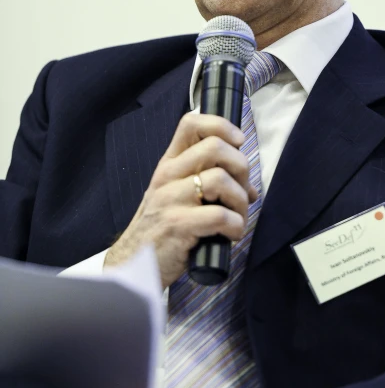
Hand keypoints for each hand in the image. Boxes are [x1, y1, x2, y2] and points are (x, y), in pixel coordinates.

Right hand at [104, 114, 257, 288]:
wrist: (132, 264)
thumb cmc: (162, 229)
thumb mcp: (178, 197)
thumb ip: (210, 185)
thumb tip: (250, 189)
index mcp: (169, 164)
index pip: (191, 124)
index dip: (221, 126)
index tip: (238, 142)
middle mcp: (168, 175)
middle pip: (215, 147)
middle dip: (241, 167)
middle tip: (242, 191)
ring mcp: (170, 199)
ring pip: (221, 179)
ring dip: (240, 201)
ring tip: (237, 217)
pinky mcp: (176, 225)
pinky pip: (220, 215)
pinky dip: (235, 225)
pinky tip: (230, 234)